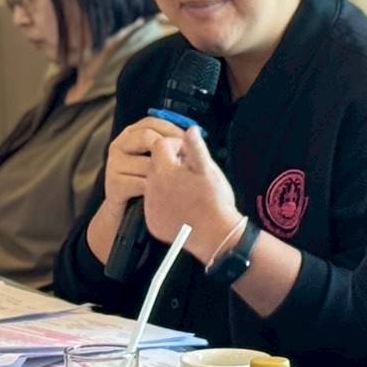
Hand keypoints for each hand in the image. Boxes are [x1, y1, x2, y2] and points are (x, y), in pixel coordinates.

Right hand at [98, 116, 184, 213]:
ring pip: (148, 163)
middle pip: (147, 137)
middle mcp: (118, 145)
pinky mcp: (114, 185)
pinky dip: (154, 191)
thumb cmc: (146, 183)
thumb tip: (194, 135)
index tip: (188, 141)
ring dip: (164, 175)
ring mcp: (113, 165)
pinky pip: (142, 183)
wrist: (124, 213)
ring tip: (175, 183)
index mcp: (130, 135)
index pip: (151, 122)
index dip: (172, 129)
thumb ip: (169, 145)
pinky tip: (159, 196)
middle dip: (169, 149)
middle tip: (184, 163)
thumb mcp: (156, 160)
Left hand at [145, 126, 240, 258]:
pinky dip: (164, 202)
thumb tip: (191, 129)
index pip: (160, 145)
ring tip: (186, 190)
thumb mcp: (208, 169)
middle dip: (170, 163)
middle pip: (155, 164)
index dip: (176, 145)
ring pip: (154, 184)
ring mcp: (150, 206)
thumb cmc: (215, 201)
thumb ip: (196, 147)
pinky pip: (154, 205)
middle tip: (189, 171)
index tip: (188, 154)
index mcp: (164, 170)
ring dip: (166, 183)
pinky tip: (181, 206)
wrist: (215, 236)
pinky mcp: (152, 222)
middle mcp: (152, 187)